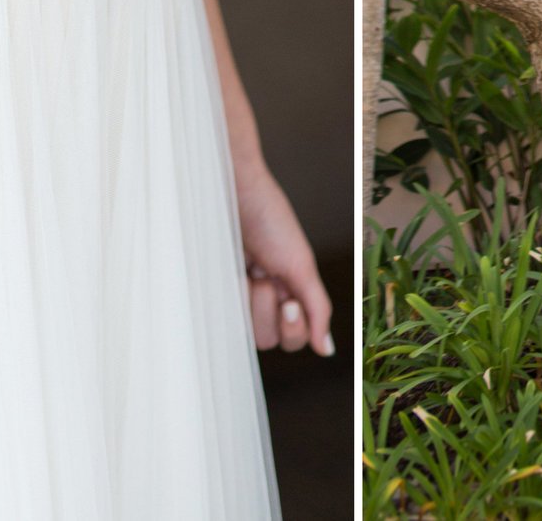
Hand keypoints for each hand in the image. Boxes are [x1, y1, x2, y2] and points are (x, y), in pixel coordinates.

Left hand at [237, 164, 332, 356]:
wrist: (233, 190)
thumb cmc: (268, 218)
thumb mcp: (301, 264)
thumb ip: (318, 308)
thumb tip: (327, 350)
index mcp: (289, 292)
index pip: (294, 339)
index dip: (294, 329)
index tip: (289, 303)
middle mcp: (263, 298)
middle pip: (270, 340)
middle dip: (269, 312)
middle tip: (265, 279)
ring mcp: (237, 295)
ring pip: (244, 333)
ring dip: (250, 303)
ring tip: (248, 272)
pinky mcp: (214, 290)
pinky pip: (220, 318)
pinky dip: (230, 299)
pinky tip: (232, 275)